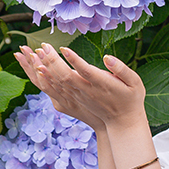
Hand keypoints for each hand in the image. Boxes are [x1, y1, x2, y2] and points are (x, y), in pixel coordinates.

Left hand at [14, 44, 145, 132]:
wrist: (123, 122)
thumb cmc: (131, 99)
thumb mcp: (135, 82)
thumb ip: (121, 69)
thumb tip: (107, 57)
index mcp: (101, 84)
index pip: (85, 71)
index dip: (73, 60)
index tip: (63, 48)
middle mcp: (86, 91)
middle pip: (65, 76)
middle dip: (52, 61)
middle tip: (42, 45)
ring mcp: (78, 97)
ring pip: (57, 83)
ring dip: (44, 68)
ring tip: (34, 53)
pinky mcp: (73, 101)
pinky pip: (55, 90)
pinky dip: (45, 80)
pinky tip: (37, 69)